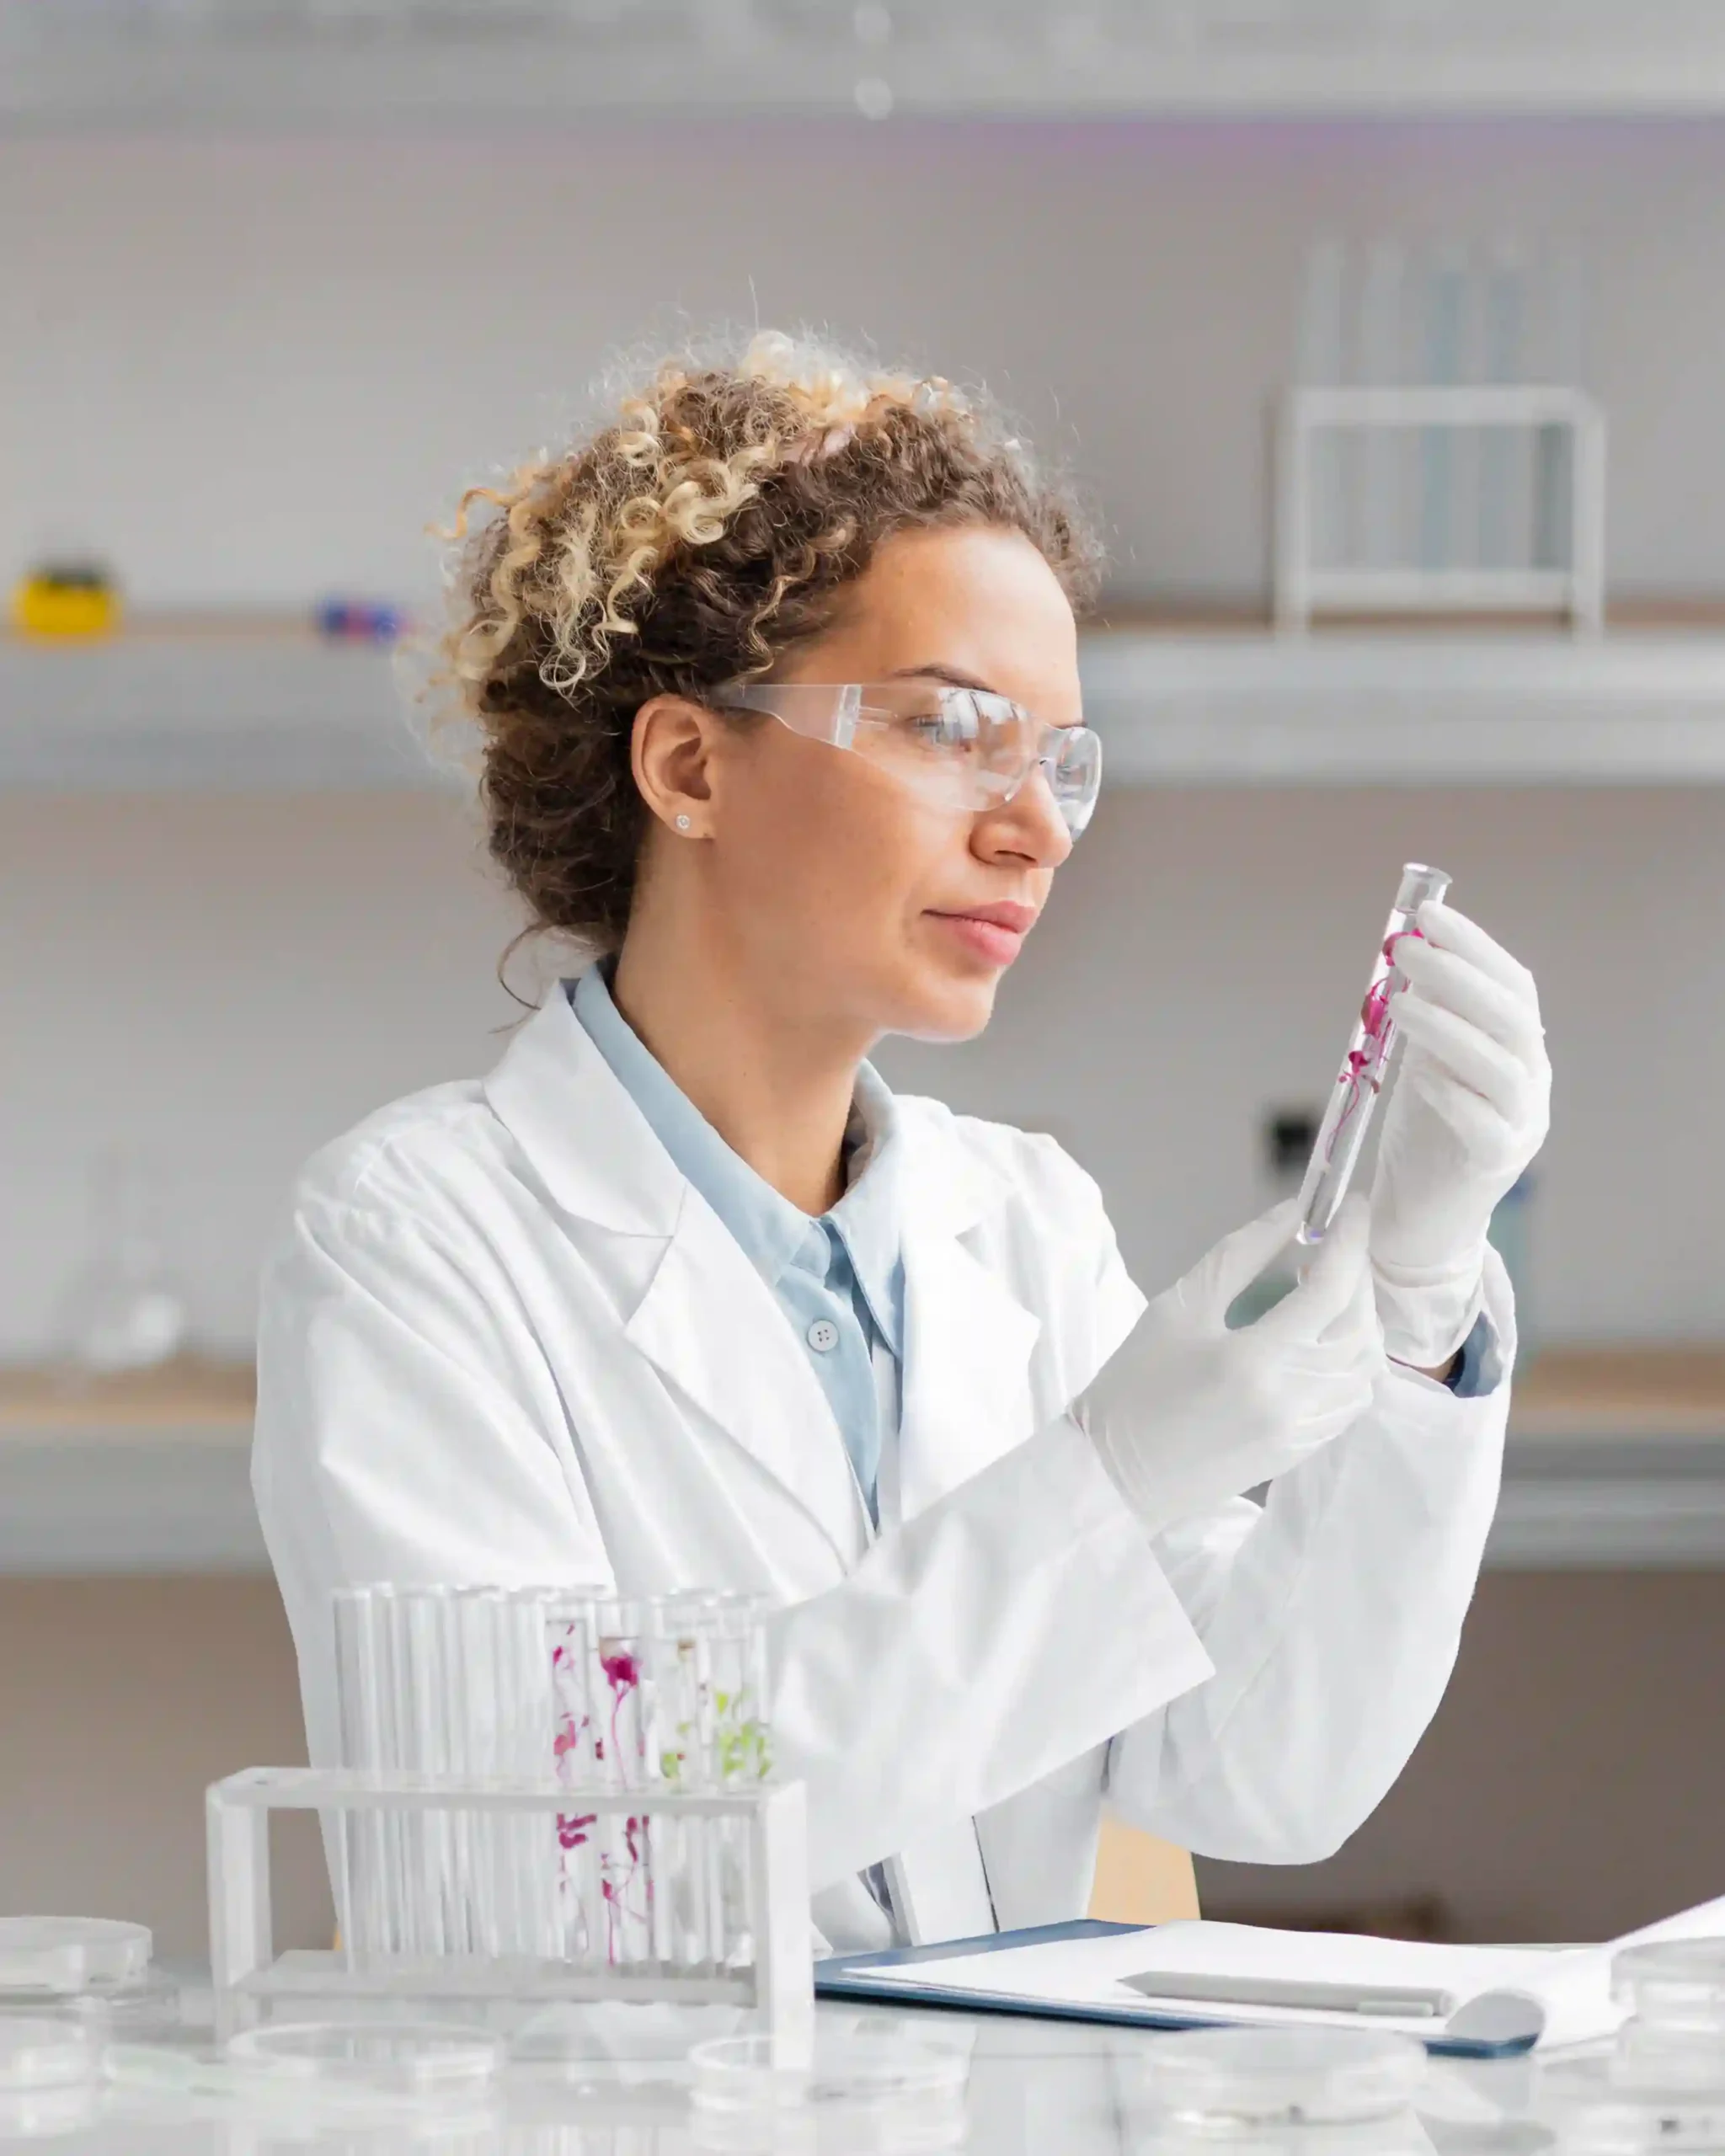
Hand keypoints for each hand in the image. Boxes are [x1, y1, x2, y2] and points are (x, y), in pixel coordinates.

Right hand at [1079, 1195, 1382, 1537]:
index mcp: (1255, 1359)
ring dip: (1362, 1319)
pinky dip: (1356, 1360)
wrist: (1116, 1473)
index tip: (1351, 1206)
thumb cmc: (1135, 1385)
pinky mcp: (1303, 1450)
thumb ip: (1239, 1256)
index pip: (1330, 1289)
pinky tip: (1329, 1340)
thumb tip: (1291, 1214)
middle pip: (1358, 1326)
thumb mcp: (1176, 1308)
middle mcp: (1292, 1399)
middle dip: (1358, 1275)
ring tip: (1333, 1292)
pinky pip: (1354, 1400)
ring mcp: (1303, 1431)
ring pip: (1367, 1365)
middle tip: (1337, 1246)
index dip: (1350, 1240)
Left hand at [1370, 901, 1550, 1366]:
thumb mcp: (1425, 1059)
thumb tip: (1409, 948)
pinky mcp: (1495, 1165)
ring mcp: (1521, 1125)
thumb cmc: (1423, 1130)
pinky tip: (1420, 1077)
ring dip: (1448, 1026)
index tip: (1428, 914)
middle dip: (1456, 975)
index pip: (1511, 984)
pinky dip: (1452, 1094)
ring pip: (1500, 1067)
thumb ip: (1429, 1014)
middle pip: (1510, 1017)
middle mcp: (1530, 1082)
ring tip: (1399, 1004)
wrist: (1420, 1215)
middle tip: (1402, 951)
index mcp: (1517, 1049)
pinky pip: (1484, 1125)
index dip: (1474, 945)